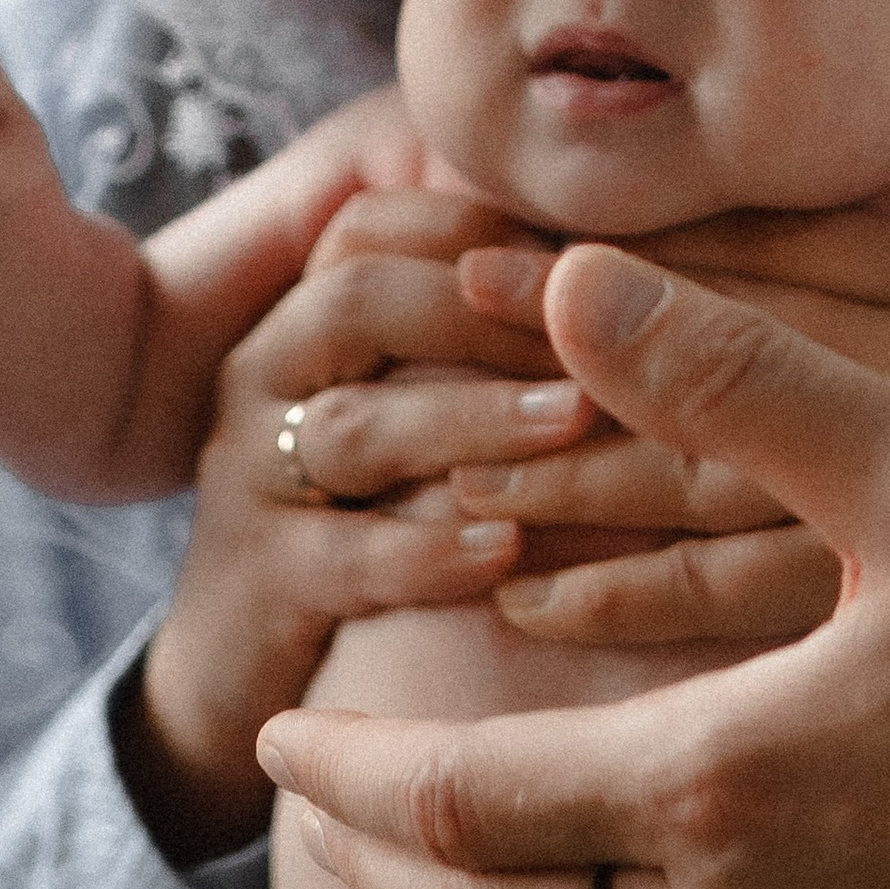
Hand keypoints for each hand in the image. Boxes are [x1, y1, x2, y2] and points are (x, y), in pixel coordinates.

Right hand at [124, 190, 590, 862]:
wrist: (250, 664)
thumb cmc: (384, 506)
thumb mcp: (425, 399)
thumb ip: (496, 333)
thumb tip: (639, 268)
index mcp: (311, 311)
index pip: (377, 224)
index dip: (485, 229)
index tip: (595, 255)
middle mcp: (268, 372)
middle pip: (359, 298)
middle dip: (487, 311)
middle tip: (605, 334)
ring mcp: (251, 477)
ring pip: (352, 424)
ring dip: (472, 417)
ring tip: (574, 421)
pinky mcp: (256, 582)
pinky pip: (340, 554)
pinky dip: (430, 550)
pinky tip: (511, 549)